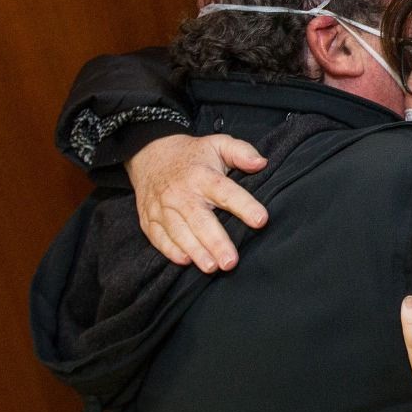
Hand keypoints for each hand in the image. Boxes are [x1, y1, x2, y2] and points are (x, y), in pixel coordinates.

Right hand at [124, 134, 268, 271]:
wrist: (149, 154)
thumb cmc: (193, 155)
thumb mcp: (219, 144)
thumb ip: (241, 152)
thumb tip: (261, 162)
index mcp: (202, 176)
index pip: (226, 192)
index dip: (244, 206)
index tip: (261, 220)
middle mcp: (181, 193)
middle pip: (200, 220)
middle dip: (216, 242)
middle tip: (231, 261)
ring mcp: (162, 207)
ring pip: (179, 232)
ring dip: (196, 251)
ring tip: (212, 267)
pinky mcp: (149, 219)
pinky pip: (158, 237)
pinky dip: (170, 250)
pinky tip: (185, 261)